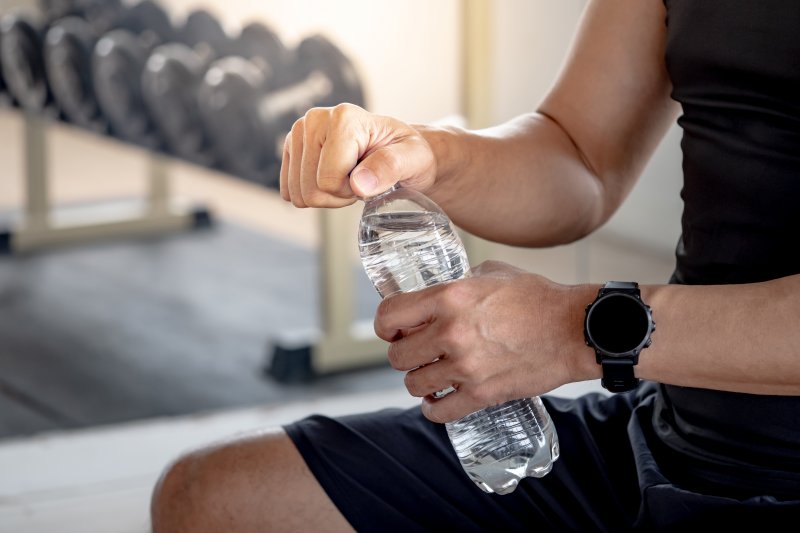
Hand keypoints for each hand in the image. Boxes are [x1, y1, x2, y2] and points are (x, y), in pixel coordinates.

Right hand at [279, 103, 436, 207]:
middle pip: (310, 189)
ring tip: (348, 177)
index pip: (329, 180)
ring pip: (298, 193)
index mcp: (344, 119)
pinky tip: (333, 179)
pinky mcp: (292, 148)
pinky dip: (314, 192)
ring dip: (326, 195)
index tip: (370, 176)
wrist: (399, 149)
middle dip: (337, 194)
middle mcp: (316, 120)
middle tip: (360, 178)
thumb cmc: (407, 153)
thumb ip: (389, 167)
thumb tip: (359, 183)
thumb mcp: (413, 159)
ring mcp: (300, 133)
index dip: (352, 190)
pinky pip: (290, 191)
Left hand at [374, 261, 586, 422]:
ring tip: (433, 374)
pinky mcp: (481, 394)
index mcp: (449, 298)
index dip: (386, 325)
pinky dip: (434, 408)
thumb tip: (440, 295)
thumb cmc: (538, 298)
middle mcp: (450, 332)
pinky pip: (438, 411)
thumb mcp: (492, 273)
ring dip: (420, 380)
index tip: (394, 330)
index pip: (389, 316)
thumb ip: (459, 283)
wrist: (574, 330)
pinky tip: (439, 399)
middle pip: (397, 355)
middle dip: (404, 354)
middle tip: (419, 353)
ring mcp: (465, 366)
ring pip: (413, 384)